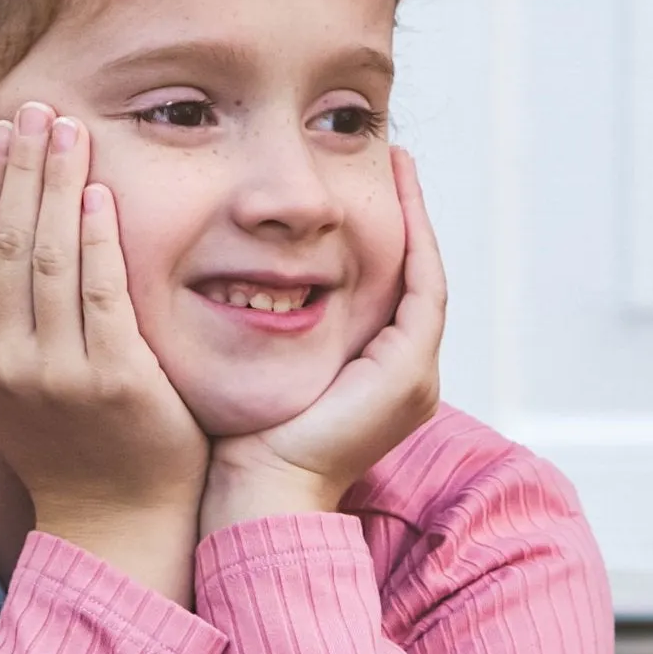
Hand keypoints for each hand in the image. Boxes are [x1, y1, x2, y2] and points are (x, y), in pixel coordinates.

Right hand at [0, 101, 209, 601]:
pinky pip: (102, 289)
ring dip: (56, 181)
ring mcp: (52, 372)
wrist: (114, 523)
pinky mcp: (111, 378)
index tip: (2, 130)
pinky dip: (99, 234)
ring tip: (68, 128)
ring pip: (48, 255)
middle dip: (19, 165)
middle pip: (5, 239)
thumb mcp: (6, 384)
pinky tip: (102, 191)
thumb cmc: (68, 445)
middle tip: (35, 106)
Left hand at [200, 146, 445, 535]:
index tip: (366, 180)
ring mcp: (414, 377)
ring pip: (425, 277)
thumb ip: (262, 330)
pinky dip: (414, 240)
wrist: (256, 497)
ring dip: (415, 217)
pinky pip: (423, 290)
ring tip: (401, 162)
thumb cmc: (240, 444)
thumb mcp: (258, 370)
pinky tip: (399, 196)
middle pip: (413, 278)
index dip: (383, 234)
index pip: (388, 289)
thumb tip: (226, 280)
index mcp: (375, 378)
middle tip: (393, 156)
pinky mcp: (408, 374)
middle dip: (407, 216)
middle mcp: (406, 376)